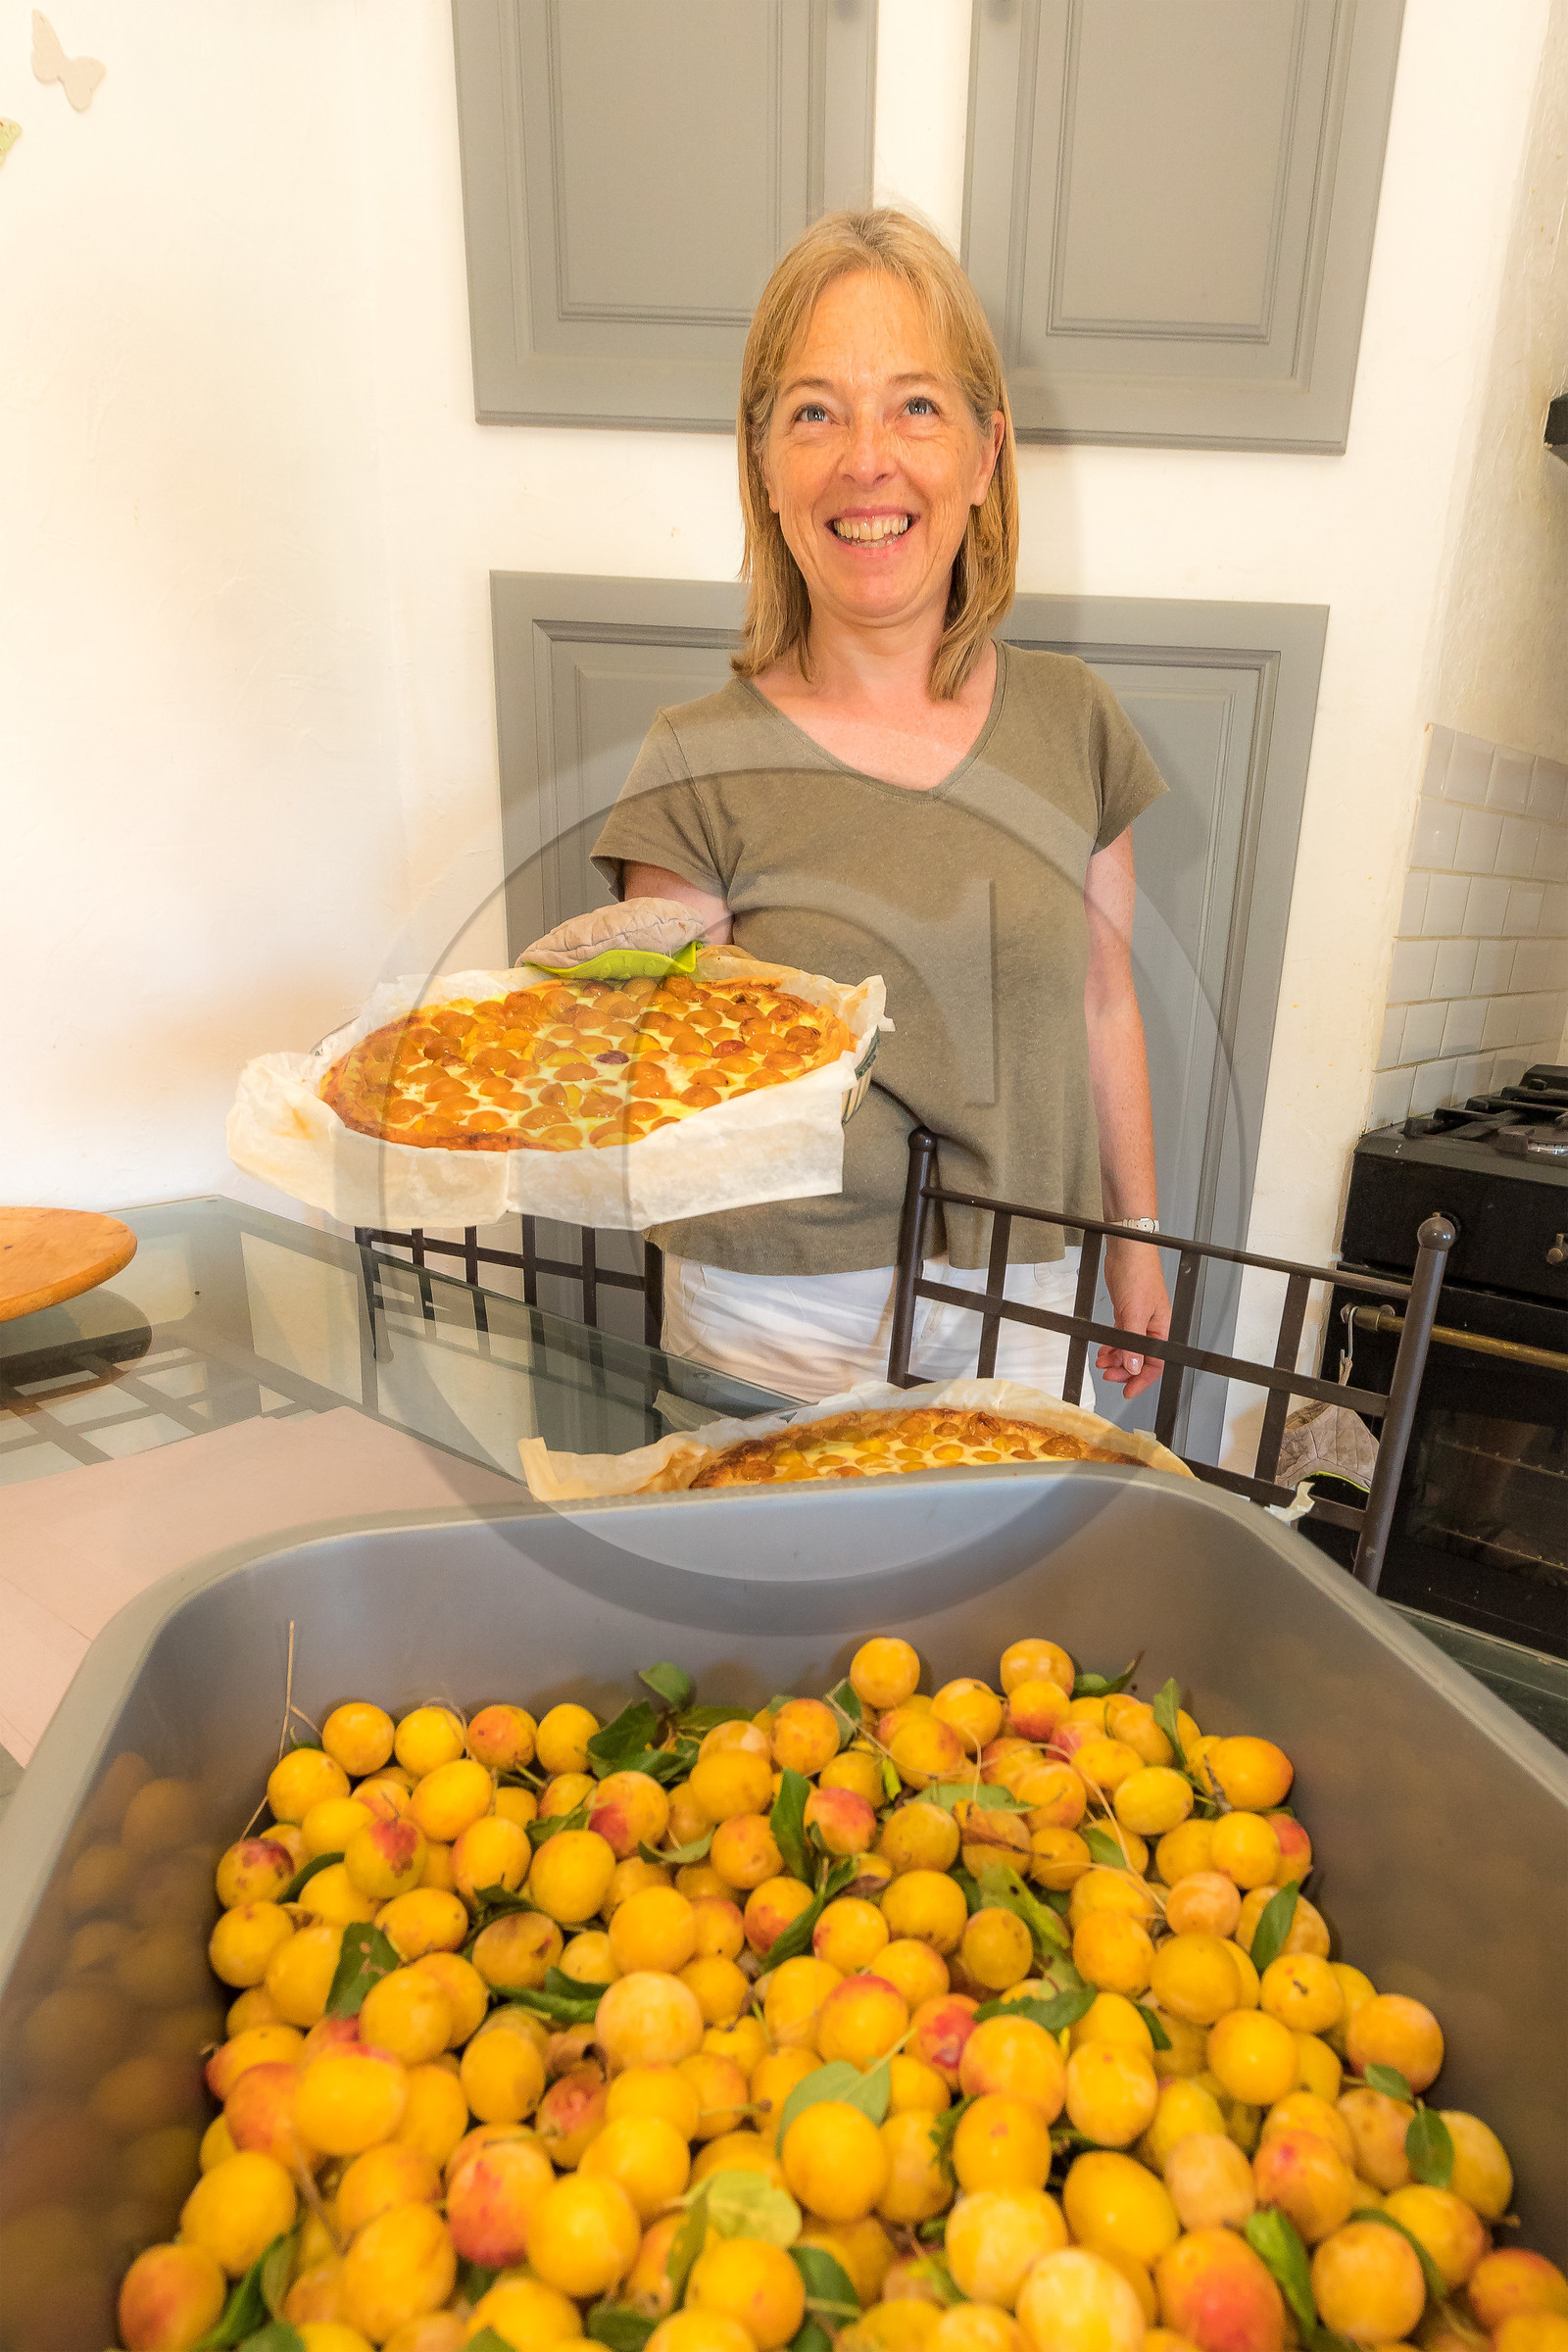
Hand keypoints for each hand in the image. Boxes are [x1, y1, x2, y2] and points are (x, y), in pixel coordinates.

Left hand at [1096, 1236, 1170, 1403]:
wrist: (1126, 1251)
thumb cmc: (1139, 1273)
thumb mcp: (1134, 1313)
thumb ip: (1133, 1343)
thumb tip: (1133, 1367)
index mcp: (1161, 1327)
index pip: (1155, 1362)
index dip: (1142, 1380)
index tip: (1128, 1391)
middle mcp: (1151, 1326)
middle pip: (1140, 1359)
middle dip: (1124, 1370)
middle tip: (1107, 1375)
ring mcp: (1137, 1319)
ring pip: (1128, 1349)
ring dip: (1115, 1359)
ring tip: (1101, 1363)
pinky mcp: (1125, 1312)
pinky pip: (1119, 1336)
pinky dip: (1111, 1346)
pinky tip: (1103, 1351)